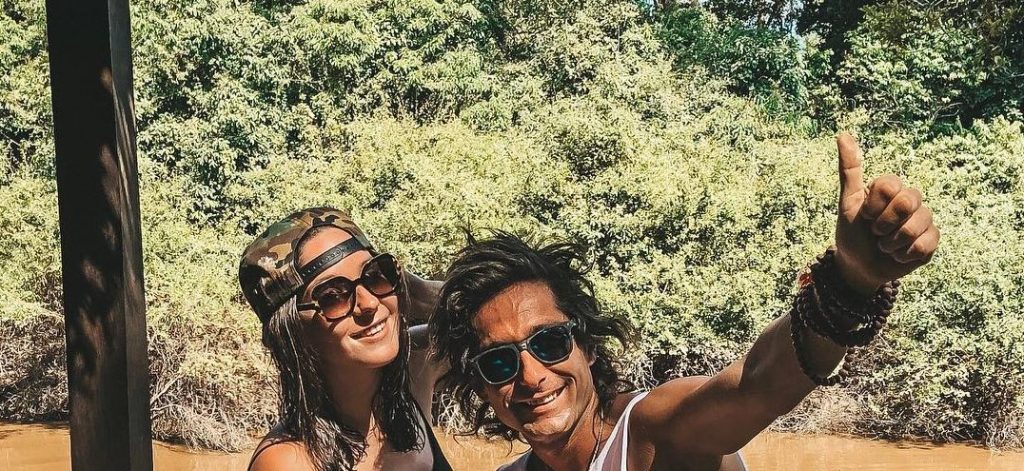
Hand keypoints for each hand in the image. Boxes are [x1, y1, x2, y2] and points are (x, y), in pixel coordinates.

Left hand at [834, 133, 939, 294]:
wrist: (859, 266)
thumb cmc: (852, 233)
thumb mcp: (848, 202)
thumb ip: (849, 170)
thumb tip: (842, 134)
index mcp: (892, 188)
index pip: (891, 185)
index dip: (874, 205)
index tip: (865, 215)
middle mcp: (911, 200)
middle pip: (908, 201)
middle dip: (884, 223)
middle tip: (876, 231)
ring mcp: (924, 220)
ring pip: (916, 225)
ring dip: (892, 242)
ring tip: (885, 245)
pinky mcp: (932, 241)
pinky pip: (924, 245)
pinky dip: (904, 255)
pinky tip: (898, 255)